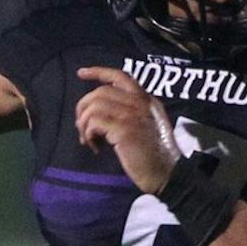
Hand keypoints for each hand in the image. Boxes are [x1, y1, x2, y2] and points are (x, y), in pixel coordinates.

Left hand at [75, 66, 177, 192]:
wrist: (165, 173)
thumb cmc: (154, 154)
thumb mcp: (147, 125)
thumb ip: (130, 112)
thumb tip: (97, 111)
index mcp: (146, 100)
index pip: (120, 76)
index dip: (98, 72)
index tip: (81, 74)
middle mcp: (140, 103)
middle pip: (100, 92)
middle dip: (84, 108)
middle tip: (83, 128)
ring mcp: (132, 115)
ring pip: (93, 107)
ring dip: (84, 124)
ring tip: (89, 140)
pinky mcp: (123, 129)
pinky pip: (93, 122)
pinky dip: (88, 134)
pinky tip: (96, 147)